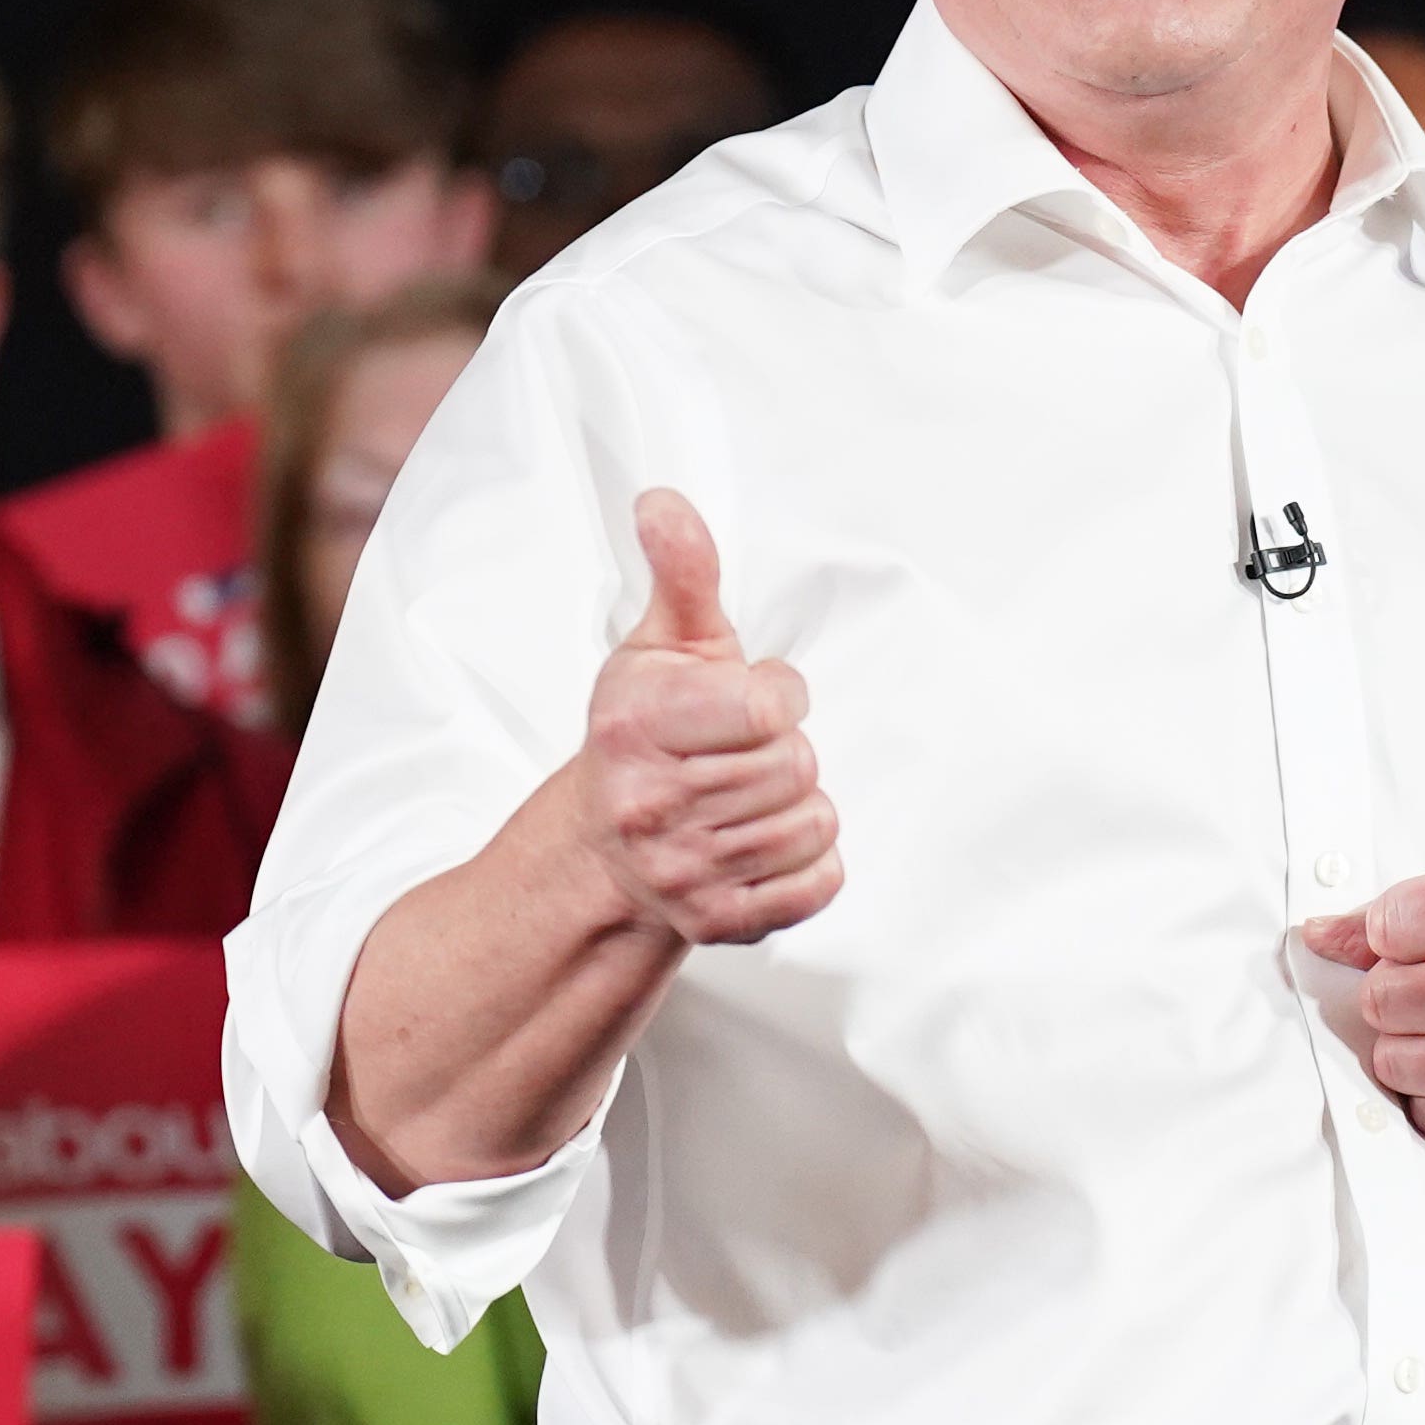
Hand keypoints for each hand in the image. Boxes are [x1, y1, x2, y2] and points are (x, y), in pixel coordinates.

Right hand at [580, 489, 838, 950]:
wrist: (604, 850)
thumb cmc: (643, 737)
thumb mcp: (658, 645)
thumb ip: (682, 573)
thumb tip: (664, 503)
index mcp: (639, 728)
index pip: (769, 707)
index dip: (776, 694)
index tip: (748, 700)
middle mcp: (654, 805)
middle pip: (797, 766)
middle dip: (784, 753)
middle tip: (742, 755)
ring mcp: (685, 870)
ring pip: (813, 822)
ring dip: (797, 806)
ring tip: (749, 798)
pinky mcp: (719, 921)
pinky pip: (819, 882)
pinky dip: (809, 863)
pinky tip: (765, 844)